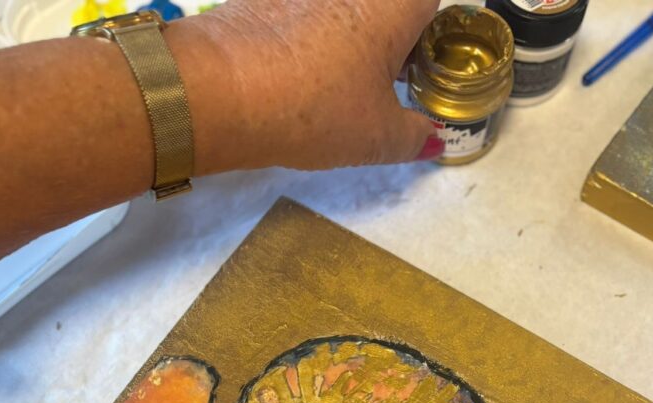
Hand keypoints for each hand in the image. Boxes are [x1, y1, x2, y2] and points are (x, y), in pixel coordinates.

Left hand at [168, 0, 440, 173]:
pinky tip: (287, 78)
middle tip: (375, 87)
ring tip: (328, 87)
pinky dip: (300, 43)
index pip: (428, 5)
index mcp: (391, 6)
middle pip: (382, 10)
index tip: (416, 72)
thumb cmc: (314, 110)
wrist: (220, 91)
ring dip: (341, 45)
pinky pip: (295, 17)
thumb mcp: (375, 139)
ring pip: (338, 15)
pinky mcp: (263, 1)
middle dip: (385, 42)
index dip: (426, 39)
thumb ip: (413, 137)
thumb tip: (432, 138)